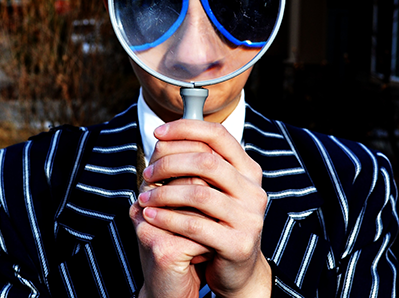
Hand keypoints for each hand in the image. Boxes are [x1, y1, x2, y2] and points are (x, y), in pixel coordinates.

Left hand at [137, 120, 270, 296]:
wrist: (236, 270)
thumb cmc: (217, 223)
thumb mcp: (215, 190)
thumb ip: (200, 165)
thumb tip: (164, 137)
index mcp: (249, 171)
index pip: (218, 135)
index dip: (186, 128)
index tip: (158, 133)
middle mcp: (254, 191)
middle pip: (207, 162)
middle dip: (170, 163)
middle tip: (147, 172)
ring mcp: (250, 218)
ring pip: (199, 194)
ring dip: (164, 193)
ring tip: (143, 198)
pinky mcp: (238, 244)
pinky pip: (195, 226)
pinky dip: (168, 219)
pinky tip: (150, 216)